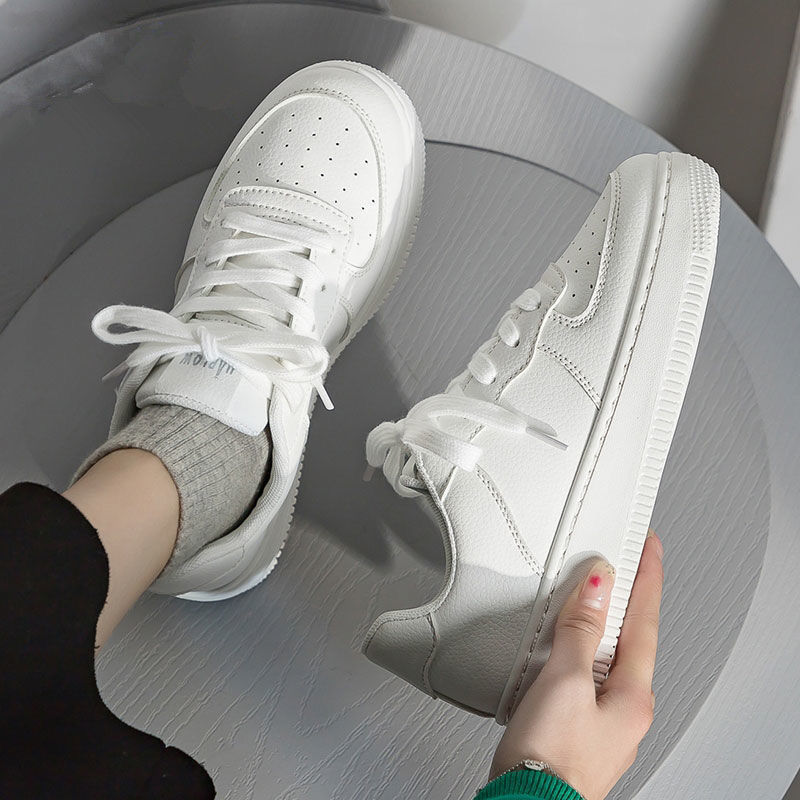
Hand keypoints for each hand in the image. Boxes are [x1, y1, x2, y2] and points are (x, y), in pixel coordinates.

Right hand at [491, 531, 663, 799]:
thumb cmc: (551, 758)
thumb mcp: (565, 681)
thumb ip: (580, 630)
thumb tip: (599, 586)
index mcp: (633, 693)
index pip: (645, 619)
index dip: (647, 577)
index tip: (650, 546)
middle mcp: (626, 707)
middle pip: (631, 636)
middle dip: (626, 597)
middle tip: (622, 561)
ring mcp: (603, 718)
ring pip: (606, 655)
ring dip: (599, 622)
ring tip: (591, 594)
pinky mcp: (577, 725)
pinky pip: (586, 674)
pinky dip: (579, 649)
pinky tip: (563, 646)